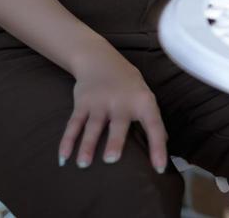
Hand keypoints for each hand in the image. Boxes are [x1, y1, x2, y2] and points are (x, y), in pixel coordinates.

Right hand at [59, 47, 168, 172]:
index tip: (160, 167)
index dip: (158, 147)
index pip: (154, 125)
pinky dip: (67, 140)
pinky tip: (63, 157)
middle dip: (115, 141)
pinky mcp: (82, 103)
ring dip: (87, 145)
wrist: (100, 60)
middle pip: (118, 124)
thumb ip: (151, 119)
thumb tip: (166, 142)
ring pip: (93, 126)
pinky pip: (74, 124)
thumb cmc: (128, 85)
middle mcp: (122, 102)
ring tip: (83, 164)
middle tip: (111, 159)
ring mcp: (100, 102)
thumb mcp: (144, 96)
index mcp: (143, 102)